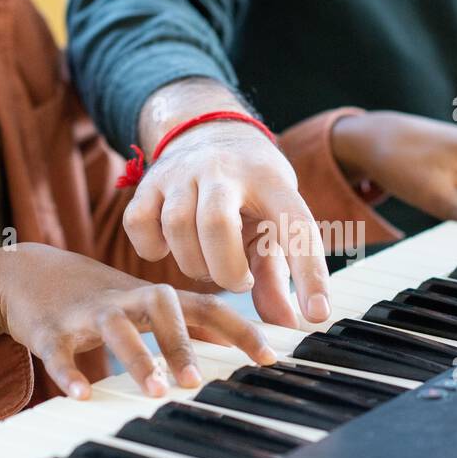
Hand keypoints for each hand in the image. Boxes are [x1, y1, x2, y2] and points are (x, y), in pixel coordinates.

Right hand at [0, 243, 275, 398]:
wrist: (27, 274)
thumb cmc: (101, 297)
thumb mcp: (147, 305)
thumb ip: (189, 323)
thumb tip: (237, 344)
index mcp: (155, 298)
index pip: (206, 307)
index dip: (240, 329)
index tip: (268, 357)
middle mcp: (127, 299)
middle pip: (162, 308)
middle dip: (182, 343)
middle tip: (197, 381)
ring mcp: (88, 313)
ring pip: (116, 328)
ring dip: (137, 358)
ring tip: (153, 390)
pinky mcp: (50, 330)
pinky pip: (60, 351)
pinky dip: (70, 373)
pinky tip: (82, 394)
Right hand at [123, 120, 329, 328]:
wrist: (210, 132)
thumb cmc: (250, 195)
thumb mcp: (272, 225)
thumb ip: (277, 277)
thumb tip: (286, 324)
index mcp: (271, 181)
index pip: (296, 227)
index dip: (309, 275)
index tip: (317, 314)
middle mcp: (225, 169)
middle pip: (216, 225)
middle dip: (226, 270)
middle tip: (237, 280)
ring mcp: (183, 171)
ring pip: (177, 227)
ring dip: (193, 264)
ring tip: (208, 265)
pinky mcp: (149, 181)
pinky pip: (139, 224)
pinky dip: (152, 248)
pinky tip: (170, 248)